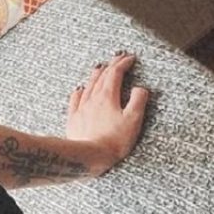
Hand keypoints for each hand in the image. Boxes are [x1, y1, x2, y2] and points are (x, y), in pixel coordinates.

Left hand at [66, 50, 149, 171]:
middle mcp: (93, 98)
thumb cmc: (113, 141)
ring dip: (96, 74)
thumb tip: (140, 88)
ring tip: (100, 67)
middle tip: (118, 57)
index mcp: (108, 96)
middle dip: (111, 65)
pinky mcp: (74, 119)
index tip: (131, 58)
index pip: (115, 73)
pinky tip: (79, 88)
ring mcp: (81, 108)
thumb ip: (138, 101)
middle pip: (101, 76)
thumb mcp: (133, 120)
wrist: (89, 156)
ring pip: (88, 85)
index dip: (123, 63)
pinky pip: (75, 100)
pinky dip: (79, 91)